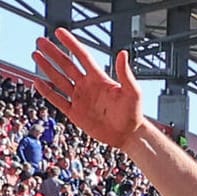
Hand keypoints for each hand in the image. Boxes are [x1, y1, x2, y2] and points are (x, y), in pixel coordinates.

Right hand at [32, 28, 143, 149]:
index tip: (59, 32)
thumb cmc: (133, 114)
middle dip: (53, 52)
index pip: (82, 57)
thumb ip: (125, 74)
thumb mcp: (133, 92)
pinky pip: (58, 100)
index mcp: (99, 79)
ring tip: (36, 55)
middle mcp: (87, 86)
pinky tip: (37, 81)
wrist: (129, 135)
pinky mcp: (75, 113)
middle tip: (40, 40)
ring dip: (47, 67)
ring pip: (59, 79)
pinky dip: (47, 91)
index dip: (71, 44)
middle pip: (67, 65)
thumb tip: (123, 54)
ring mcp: (80, 99)